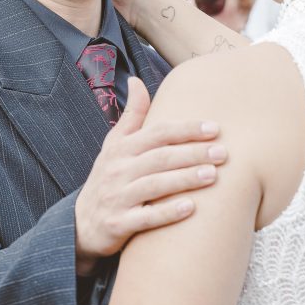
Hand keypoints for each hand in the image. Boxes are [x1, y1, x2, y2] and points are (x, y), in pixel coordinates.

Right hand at [74, 77, 226, 273]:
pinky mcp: (118, 224)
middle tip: (223, 153)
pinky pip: (145, 218)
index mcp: (122, 148)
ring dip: (185, 179)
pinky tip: (191, 208)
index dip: (186, 129)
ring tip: (213, 175)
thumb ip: (132, 115)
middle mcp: (119, 170)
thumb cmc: (108, 178)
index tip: (214, 128)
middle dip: (193, 153)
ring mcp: (118, 197)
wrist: (81, 223)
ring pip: (154, 185)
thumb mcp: (114, 145)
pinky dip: (167, 212)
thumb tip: (136, 80)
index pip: (157, 133)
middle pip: (160, 157)